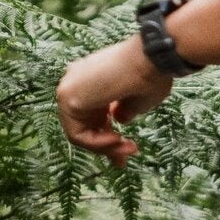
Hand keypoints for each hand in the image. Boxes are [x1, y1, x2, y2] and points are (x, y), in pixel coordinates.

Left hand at [55, 36, 173, 163]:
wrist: (152, 58)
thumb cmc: (151, 74)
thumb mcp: (138, 100)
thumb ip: (124, 111)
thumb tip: (119, 120)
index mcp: (92, 78)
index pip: (92, 115)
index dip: (108, 136)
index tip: (128, 149)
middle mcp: (76, 81)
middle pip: (83, 126)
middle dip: (105, 147)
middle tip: (124, 161)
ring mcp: (69, 88)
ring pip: (79, 133)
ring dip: (104, 147)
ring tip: (126, 149)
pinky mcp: (68, 97)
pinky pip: (77, 134)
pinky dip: (97, 144)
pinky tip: (116, 140)